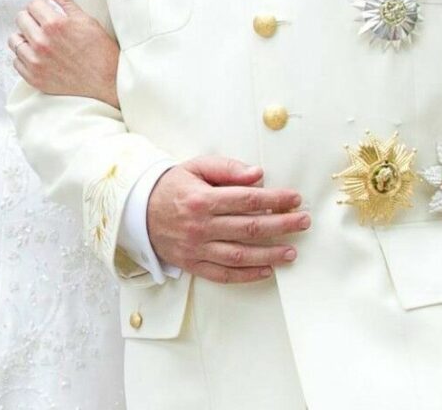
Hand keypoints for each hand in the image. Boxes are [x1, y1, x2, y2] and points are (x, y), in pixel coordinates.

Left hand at [11, 0, 120, 105]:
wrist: (107, 82)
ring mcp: (36, 62)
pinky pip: (16, 62)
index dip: (41, 7)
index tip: (46, 12)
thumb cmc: (100, 51)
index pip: (32, 4)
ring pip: (14, 40)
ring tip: (38, 41)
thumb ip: (64, 0)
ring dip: (24, 38)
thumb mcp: (85, 19)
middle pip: (20, 19)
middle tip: (43, 26)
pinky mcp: (34, 78)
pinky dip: (25, 58)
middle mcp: (42, 42)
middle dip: (31, 19)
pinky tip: (38, 57)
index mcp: (54, 25)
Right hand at [146, 156, 307, 282]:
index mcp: (202, 199)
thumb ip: (227, 169)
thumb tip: (258, 175)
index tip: (295, 199)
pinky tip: (267, 271)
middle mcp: (200, 226)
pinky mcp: (192, 264)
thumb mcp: (196, 167)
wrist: (137, 210)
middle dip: (281, 226)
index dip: (274, 200)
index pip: (247, 200)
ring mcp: (196, 248)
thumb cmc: (172, 186)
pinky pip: (223, 274)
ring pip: (239, 255)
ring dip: (269, 254)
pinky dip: (246, 275)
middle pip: (249, 228)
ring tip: (292, 252)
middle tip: (304, 222)